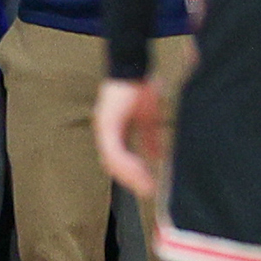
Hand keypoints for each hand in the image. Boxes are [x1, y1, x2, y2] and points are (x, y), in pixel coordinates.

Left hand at [94, 77, 164, 198]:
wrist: (134, 68)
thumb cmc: (139, 89)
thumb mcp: (148, 119)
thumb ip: (150, 140)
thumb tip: (157, 158)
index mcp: (114, 132)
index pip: (119, 161)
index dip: (131, 174)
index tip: (146, 186)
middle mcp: (105, 133)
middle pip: (113, 166)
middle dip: (131, 180)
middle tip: (146, 192)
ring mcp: (103, 129)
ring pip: (113, 161)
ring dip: (130, 175)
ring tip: (145, 185)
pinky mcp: (107, 125)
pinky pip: (115, 150)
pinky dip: (127, 162)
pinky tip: (140, 170)